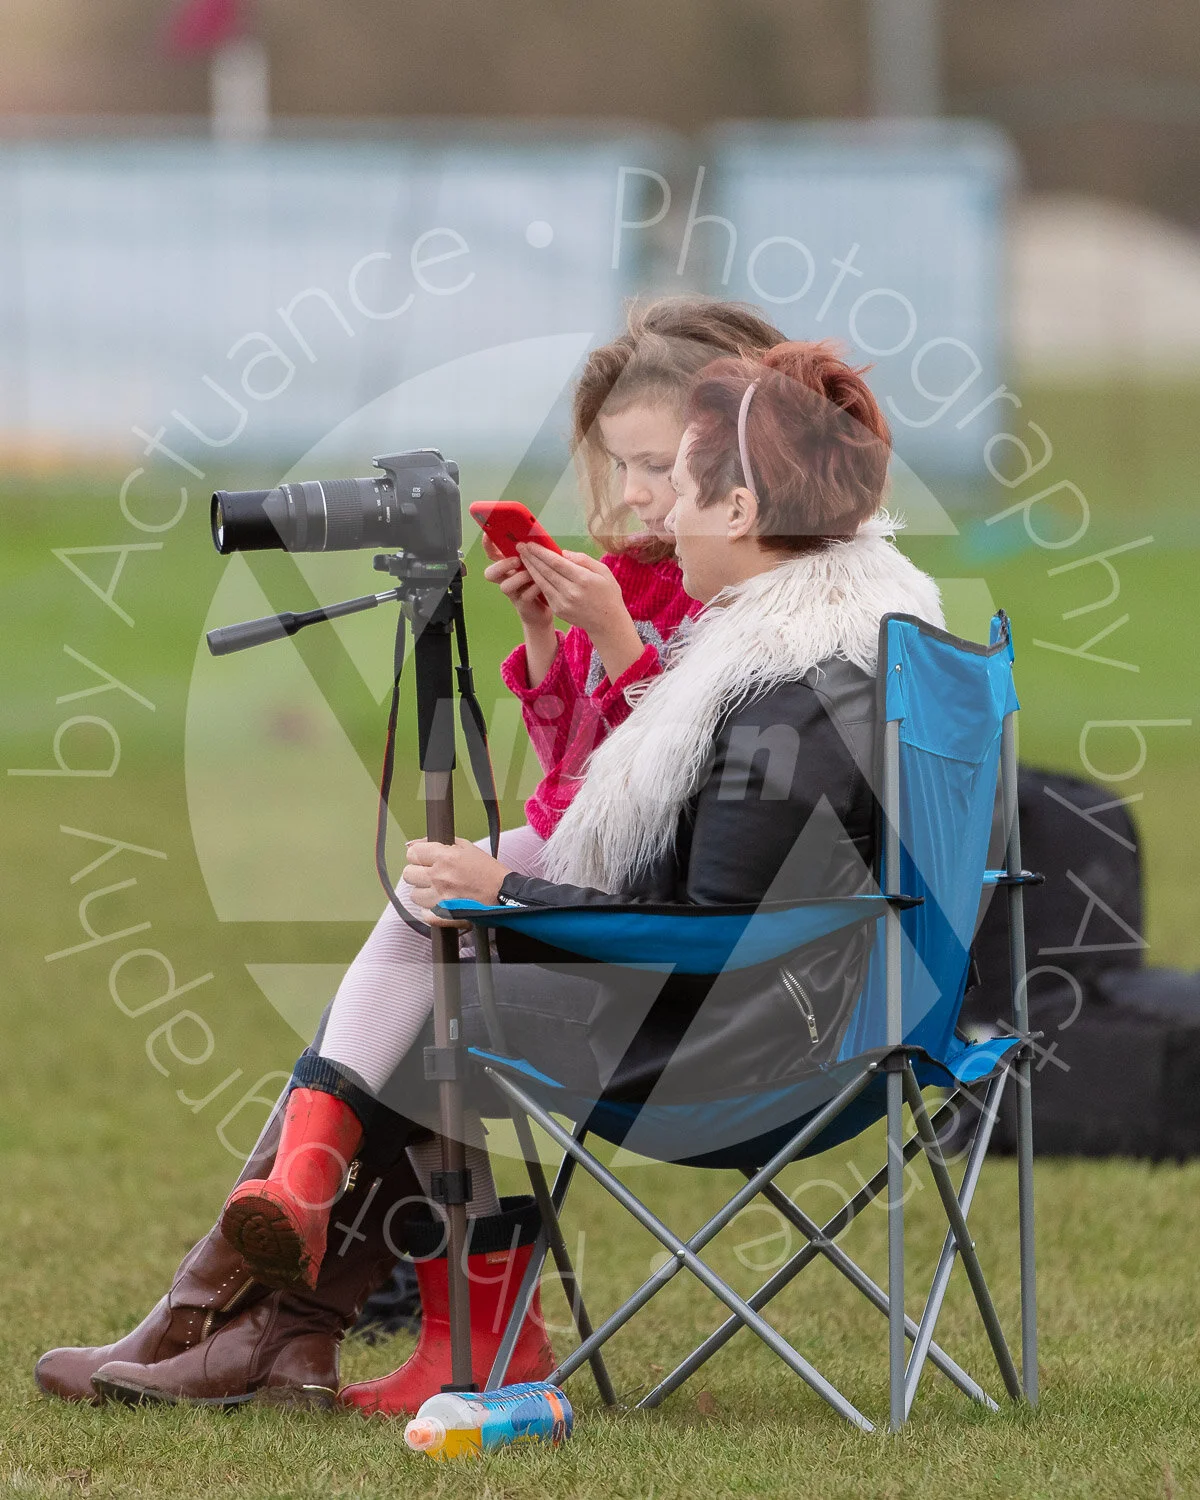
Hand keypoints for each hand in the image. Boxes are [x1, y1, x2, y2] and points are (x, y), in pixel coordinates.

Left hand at [402, 838, 510, 926]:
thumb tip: (412, 844)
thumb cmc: (489, 871)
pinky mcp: (443, 916)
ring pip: (413, 895)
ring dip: (424, 892)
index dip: (419, 855)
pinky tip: (441, 904)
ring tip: (439, 890)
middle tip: (432, 874)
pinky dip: (430, 910)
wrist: (505, 895)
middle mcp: (439, 877)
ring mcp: (440, 898)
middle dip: (418, 872)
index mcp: (445, 857)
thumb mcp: (466, 847)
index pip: (412, 853)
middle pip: (408, 874)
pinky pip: (423, 913)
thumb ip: (437, 842)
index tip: (426, 859)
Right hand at [482, 535, 553, 633]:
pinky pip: (524, 596)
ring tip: (532, 574)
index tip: (488, 535)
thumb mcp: (538, 560)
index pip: (492, 554)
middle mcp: (507, 579)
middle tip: (517, 560)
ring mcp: (514, 592)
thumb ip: (534, 550)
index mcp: (509, 565)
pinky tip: (542, 585)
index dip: (488, 545)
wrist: (549, 604)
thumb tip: (535, 537)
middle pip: (490, 573)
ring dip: (519, 578)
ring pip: (504, 586)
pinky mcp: (523, 604)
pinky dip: (534, 589)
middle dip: (502, 565)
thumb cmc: (543, 578)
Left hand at [518, 545, 646, 683]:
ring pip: (542, 581)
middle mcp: (571, 592)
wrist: (607, 623)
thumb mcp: (604, 572)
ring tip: (522, 556)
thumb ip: (584, 560)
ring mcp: (563, 603)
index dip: (541, 552)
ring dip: (530, 568)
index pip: (556, 562)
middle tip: (520, 546)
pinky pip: (545, 592)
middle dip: (531, 557)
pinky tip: (531, 571)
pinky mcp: (558, 610)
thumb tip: (563, 553)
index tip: (531, 543)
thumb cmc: (608, 594)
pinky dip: (536, 580)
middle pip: (545, 571)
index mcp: (583, 580)